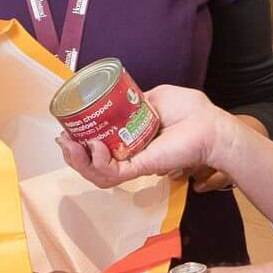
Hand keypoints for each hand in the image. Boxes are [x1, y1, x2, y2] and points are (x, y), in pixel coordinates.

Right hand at [55, 84, 233, 188]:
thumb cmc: (191, 111)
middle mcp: (131, 155)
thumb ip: (137, 100)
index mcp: (132, 140)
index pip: (100, 147)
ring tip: (71, 145)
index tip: (68, 129)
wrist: (209, 125)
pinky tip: (93, 148)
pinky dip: (97, 164)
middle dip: (72, 154)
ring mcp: (135, 164)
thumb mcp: (157, 97)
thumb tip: (120, 97)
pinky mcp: (141, 168)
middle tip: (63, 139)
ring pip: (97, 173)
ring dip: (79, 161)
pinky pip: (111, 174)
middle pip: (92, 164)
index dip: (80, 141)